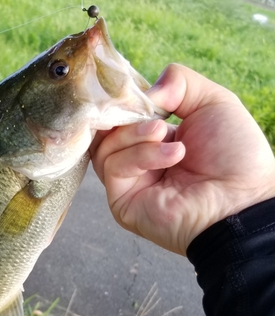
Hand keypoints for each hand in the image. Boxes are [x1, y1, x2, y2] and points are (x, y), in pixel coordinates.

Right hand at [90, 63, 274, 254]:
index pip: (123, 117)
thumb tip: (144, 93)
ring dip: (135, 134)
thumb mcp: (213, 102)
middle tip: (153, 116)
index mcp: (157, 141)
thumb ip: (179, 83)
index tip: (140, 95)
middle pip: (106, 131)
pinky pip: (112, 167)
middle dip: (126, 116)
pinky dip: (140, 155)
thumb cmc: (234, 155)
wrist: (239, 199)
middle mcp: (139, 163)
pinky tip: (171, 156)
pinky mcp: (121, 202)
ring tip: (167, 136)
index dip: (128, 102)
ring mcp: (128, 184)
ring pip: (105, 147)